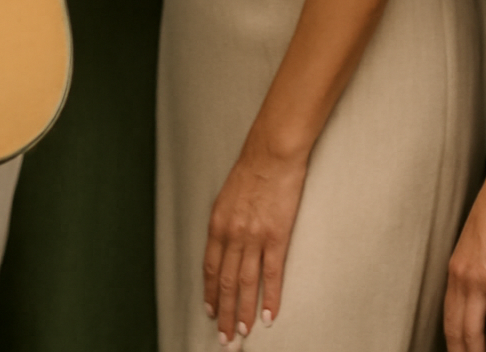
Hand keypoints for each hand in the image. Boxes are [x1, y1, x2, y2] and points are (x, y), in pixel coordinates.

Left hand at [204, 136, 306, 344]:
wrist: (272, 153)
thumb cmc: (251, 169)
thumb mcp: (227, 195)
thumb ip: (225, 221)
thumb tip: (225, 243)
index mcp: (217, 223)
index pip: (210, 268)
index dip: (209, 293)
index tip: (210, 312)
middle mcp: (232, 234)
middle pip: (225, 282)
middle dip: (224, 313)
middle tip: (225, 337)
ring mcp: (254, 237)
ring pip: (246, 284)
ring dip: (243, 312)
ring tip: (242, 333)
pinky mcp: (276, 236)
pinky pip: (271, 274)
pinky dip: (270, 298)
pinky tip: (269, 315)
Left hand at [444, 181, 485, 351]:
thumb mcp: (474, 239)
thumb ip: (472, 259)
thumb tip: (477, 273)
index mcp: (454, 266)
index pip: (448, 311)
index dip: (451, 335)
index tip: (455, 349)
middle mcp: (460, 275)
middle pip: (456, 325)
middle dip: (460, 348)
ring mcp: (478, 278)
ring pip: (473, 328)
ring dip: (478, 350)